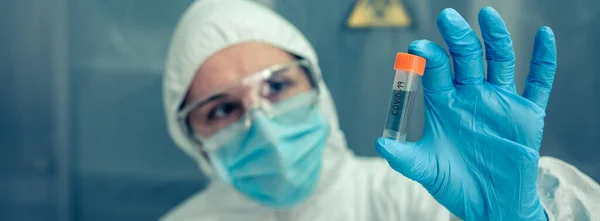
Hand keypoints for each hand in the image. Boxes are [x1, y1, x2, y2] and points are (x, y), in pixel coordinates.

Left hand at [375, 7, 555, 220]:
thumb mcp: (426, 169)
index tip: (417, 47)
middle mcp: (471, 95)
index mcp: (445, 102)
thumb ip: (404, 157)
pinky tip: (544, 35)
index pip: (436, 70)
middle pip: (465, 57)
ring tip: (487, 14)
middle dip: (457, 37)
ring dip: (495, 38)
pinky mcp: (526, 114)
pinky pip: (538, 82)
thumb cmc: (455, 183)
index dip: (428, 57)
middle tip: (447, 17)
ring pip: (500, 61)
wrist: (490, 204)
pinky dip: (543, 59)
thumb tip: (379, 144)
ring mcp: (499, 101)